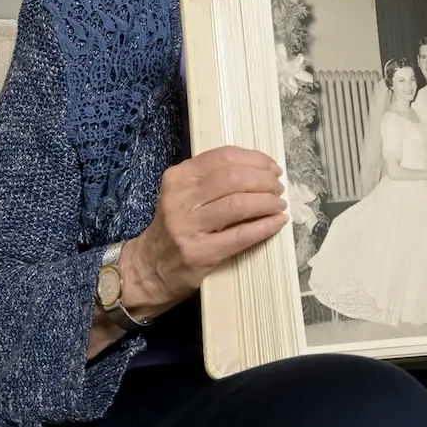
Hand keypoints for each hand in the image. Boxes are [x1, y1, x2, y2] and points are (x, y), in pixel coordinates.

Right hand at [120, 146, 287, 317]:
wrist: (148, 270)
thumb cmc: (174, 229)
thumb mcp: (182, 195)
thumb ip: (211, 180)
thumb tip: (259, 171)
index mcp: (178, 178)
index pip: (223, 157)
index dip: (255, 159)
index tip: (272, 167)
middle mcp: (180, 198)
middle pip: (234, 178)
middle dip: (264, 181)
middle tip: (278, 188)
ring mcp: (187, 226)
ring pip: (239, 204)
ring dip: (267, 202)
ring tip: (279, 205)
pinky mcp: (199, 253)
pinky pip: (240, 235)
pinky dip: (264, 227)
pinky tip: (276, 223)